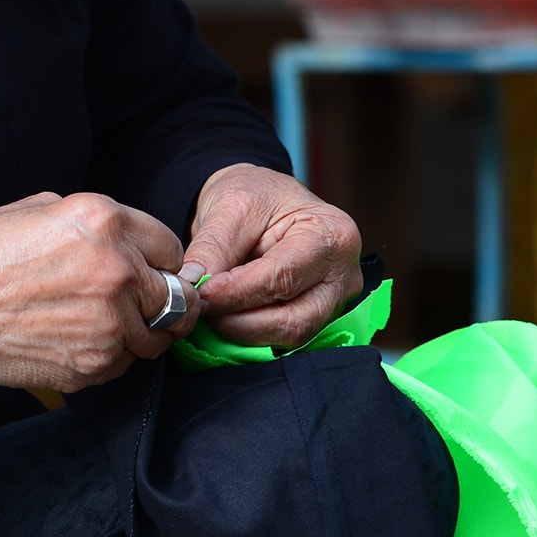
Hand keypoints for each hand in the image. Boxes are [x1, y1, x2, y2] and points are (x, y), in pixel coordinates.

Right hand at [0, 192, 193, 416]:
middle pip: (177, 296)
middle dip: (162, 299)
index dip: (160, 259)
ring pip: (157, 336)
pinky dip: (111, 355)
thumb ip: (92, 223)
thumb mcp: (38, 209)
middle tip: (140, 303)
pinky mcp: (94, 364)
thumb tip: (122, 241)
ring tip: (102, 323)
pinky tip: (77, 340)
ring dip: (140, 331)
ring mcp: (109, 323)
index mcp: (106, 221)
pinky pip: (125, 363)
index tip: (151, 269)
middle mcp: (119, 271)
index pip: (171, 247)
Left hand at [183, 164, 363, 348]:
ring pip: (290, 337)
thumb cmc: (257, 196)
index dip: (237, 293)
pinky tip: (226, 320)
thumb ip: (212, 249)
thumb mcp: (231, 206)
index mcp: (332, 235)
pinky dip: (250, 336)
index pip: (283, 276)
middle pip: (294, 319)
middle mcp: (344, 275)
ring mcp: (336, 302)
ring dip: (243, 333)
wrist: (265, 203)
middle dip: (240, 322)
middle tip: (201, 311)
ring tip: (210, 315)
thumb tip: (192, 286)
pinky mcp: (319, 319)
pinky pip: (285, 340)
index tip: (200, 296)